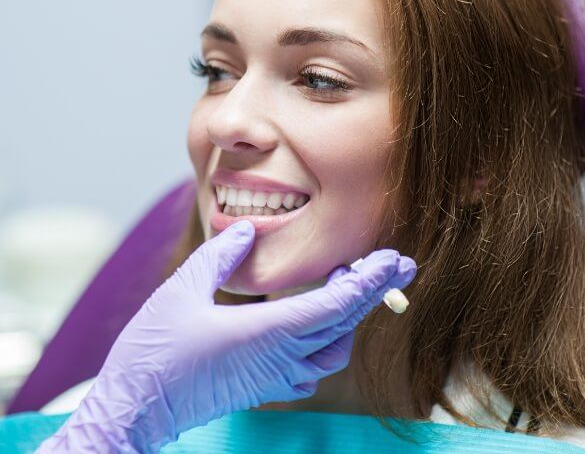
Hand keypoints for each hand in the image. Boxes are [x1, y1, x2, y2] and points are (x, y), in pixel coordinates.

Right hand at [36, 220, 416, 452]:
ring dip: (351, 316)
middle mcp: (280, 358)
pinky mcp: (265, 387)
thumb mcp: (183, 289)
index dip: (367, 281)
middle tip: (397, 264)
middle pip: (343, 324)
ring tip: (350, 284)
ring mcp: (275, 377)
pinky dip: (329, 339)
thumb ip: (220, 255)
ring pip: (334, 349)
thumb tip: (247, 229)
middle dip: (374, 291)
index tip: (391, 260)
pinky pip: (314, 366)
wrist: (135, 408)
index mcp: (266, 332)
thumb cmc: (154, 351)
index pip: (335, 306)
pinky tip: (320, 323)